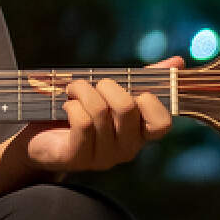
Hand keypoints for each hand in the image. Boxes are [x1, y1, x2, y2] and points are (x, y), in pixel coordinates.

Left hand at [22, 58, 178, 175]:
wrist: (40, 138)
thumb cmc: (82, 112)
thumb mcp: (113, 93)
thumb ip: (145, 79)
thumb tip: (178, 62)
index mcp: (139, 133)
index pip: (163, 123)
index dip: (149, 100)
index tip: (131, 90)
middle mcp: (126, 149)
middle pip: (127, 107)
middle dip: (106, 85)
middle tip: (92, 86)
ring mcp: (102, 156)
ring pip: (99, 111)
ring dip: (81, 91)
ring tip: (72, 92)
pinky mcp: (77, 158)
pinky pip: (81, 123)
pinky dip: (71, 106)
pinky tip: (65, 108)